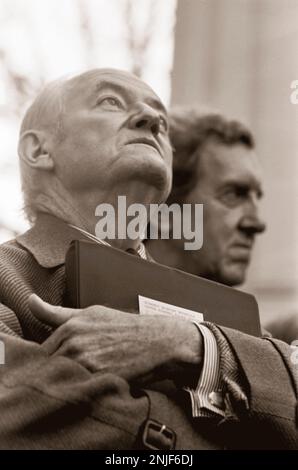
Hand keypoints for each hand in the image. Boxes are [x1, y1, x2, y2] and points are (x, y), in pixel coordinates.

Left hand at [29, 294, 202, 380]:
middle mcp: (74, 343)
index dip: (52, 361)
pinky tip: (97, 382)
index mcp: (70, 327)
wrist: (158, 341)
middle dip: (59, 372)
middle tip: (84, 368)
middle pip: (49, 368)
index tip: (66, 361)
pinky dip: (83, 391)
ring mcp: (86, 362)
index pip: (42, 353)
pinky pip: (78, 391)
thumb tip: (30, 301)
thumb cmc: (125, 327)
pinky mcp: (98, 379)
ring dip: (70, 382)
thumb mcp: (90, 314)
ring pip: (62, 380)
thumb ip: (57, 313)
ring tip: (92, 375)